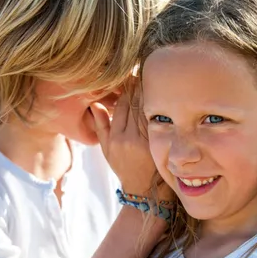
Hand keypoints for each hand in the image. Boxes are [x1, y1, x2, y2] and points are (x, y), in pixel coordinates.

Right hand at [90, 84, 170, 198]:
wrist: (142, 187)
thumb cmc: (123, 166)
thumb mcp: (106, 149)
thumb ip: (101, 125)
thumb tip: (95, 103)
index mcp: (114, 138)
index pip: (121, 106)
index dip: (126, 89)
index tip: (131, 75)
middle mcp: (127, 138)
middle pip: (134, 105)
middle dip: (138, 86)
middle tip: (143, 70)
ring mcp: (142, 141)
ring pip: (146, 110)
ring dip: (149, 92)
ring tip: (154, 78)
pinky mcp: (155, 143)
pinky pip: (155, 119)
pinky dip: (157, 106)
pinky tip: (161, 96)